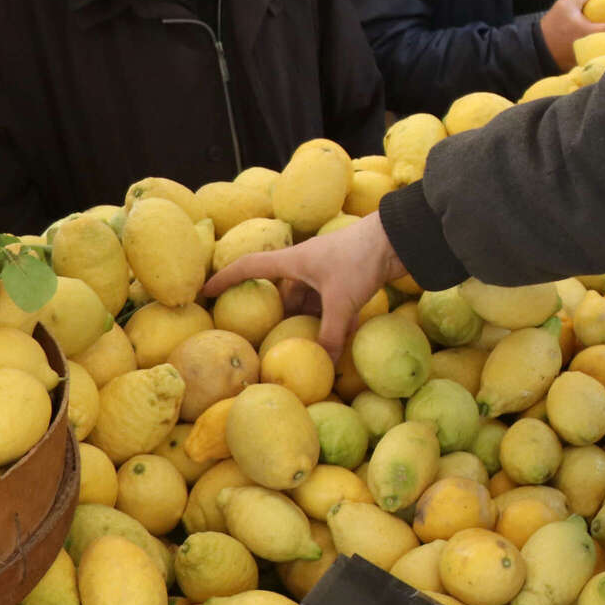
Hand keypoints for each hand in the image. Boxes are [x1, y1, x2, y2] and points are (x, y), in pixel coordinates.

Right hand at [203, 210, 405, 355]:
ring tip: (306, 347)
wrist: (398, 238)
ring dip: (310, 321)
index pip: (250, 267)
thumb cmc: (361, 259)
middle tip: (273, 342)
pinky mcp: (348, 277)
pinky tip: (339, 342)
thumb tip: (324, 366)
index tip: (205, 291)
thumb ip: (331, 335)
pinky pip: (332, 303)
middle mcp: (306, 264)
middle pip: (284, 293)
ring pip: (310, 300)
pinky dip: (333, 320)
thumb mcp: (342, 301)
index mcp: (294, 261)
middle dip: (281, 317)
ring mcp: (328, 270)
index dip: (226, 279)